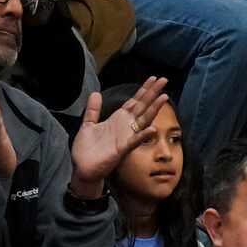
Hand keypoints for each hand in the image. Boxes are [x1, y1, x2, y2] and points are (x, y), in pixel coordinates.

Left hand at [68, 76, 170, 197]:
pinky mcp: (122, 149)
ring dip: (154, 109)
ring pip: (143, 120)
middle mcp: (125, 126)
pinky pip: (135, 141)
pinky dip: (143, 135)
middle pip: (142, 106)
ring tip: (163, 98)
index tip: (153, 78)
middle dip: (153, 93)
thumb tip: (95, 92)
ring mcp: (126, 137)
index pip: (134, 101)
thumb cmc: (86, 149)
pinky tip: (152, 128)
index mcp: (117, 119)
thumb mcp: (88, 125)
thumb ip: (93, 110)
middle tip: (164, 80)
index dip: (143, 90)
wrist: (83, 168)